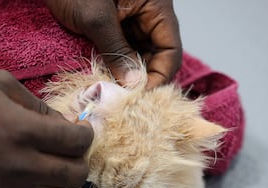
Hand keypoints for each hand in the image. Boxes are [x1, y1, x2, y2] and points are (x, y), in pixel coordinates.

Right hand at [0, 70, 92, 187]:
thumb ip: (37, 103)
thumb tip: (62, 123)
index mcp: (23, 130)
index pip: (77, 141)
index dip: (86, 134)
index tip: (80, 131)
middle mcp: (20, 165)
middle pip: (75, 175)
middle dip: (80, 160)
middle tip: (69, 152)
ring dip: (63, 187)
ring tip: (53, 173)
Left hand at [44, 0, 181, 88]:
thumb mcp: (95, 18)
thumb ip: (116, 50)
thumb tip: (133, 84)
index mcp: (155, 7)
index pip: (171, 50)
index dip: (160, 76)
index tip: (141, 96)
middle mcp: (148, 15)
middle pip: (157, 55)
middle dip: (143, 78)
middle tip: (125, 99)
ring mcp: (132, 21)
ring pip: (140, 56)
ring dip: (129, 75)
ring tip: (114, 93)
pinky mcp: (115, 26)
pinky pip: (123, 50)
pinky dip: (117, 66)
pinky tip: (107, 79)